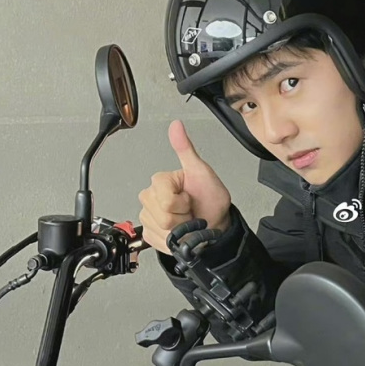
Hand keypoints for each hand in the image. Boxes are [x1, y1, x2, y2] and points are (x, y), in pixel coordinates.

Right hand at [138, 120, 232, 252]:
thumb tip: (176, 126)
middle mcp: (150, 197)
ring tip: (187, 220)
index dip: (182, 202)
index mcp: (161, 181)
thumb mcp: (202, 172)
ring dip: (179, 229)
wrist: (215, 224)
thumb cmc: (211, 199)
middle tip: (190, 210)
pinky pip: (157, 239)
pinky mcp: (149, 232)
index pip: (165, 198)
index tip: (190, 197)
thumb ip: (186, 149)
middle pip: (161, 215)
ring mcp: (148, 215)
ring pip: (160, 228)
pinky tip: (180, 231)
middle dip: (181, 217)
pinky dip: (173, 240)